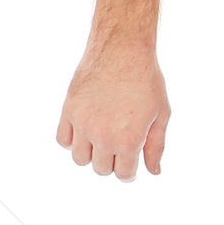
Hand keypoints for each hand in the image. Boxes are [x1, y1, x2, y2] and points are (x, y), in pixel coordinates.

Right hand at [56, 38, 168, 179]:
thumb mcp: (160, 114)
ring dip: (91, 154)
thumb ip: (156, 146)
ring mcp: (82, 123)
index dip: (129, 171)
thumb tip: (153, 171)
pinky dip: (72, 140)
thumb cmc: (146, 80)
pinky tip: (84, 130)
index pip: (123, 174)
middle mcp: (102, 136)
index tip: (130, 162)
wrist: (123, 50)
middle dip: (112, 162)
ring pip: (79, 158)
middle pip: (101, 169)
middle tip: (119, 145)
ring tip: (101, 138)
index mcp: (127, 140)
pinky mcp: (68, 110)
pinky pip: (62, 139)